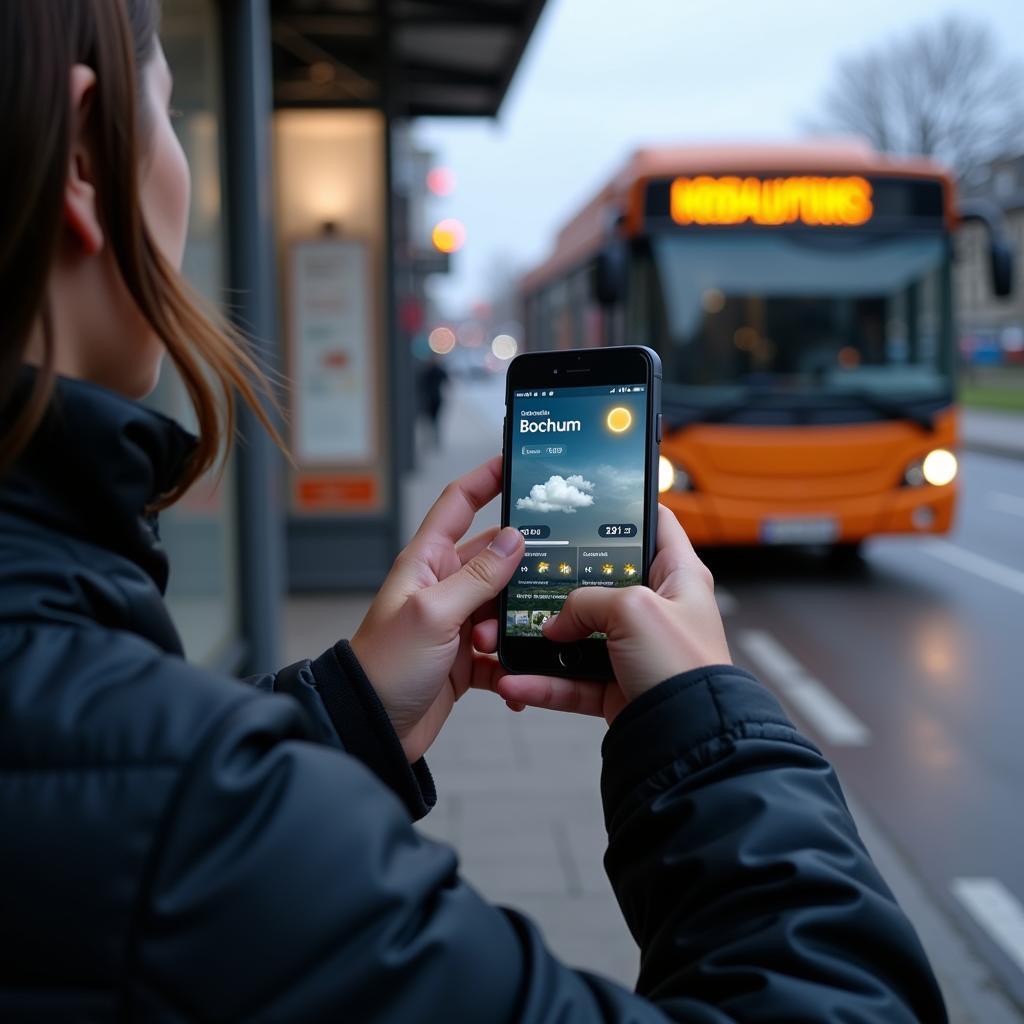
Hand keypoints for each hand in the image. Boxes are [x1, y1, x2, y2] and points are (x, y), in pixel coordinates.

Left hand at [351, 457, 522, 762]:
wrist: (371, 728)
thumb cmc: (384, 666)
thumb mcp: (434, 613)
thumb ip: (478, 575)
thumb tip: (514, 539)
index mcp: (427, 563)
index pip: (459, 504)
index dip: (486, 478)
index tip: (518, 463)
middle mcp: (442, 586)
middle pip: (494, 558)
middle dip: (519, 569)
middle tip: (550, 572)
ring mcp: (456, 622)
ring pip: (503, 605)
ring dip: (512, 623)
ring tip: (499, 642)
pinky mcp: (467, 658)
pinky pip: (502, 650)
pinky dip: (513, 663)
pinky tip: (517, 676)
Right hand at [478, 505, 730, 724]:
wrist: (689, 739)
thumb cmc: (685, 667)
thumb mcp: (633, 609)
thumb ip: (586, 601)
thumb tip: (557, 623)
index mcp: (677, 576)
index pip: (655, 524)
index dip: (626, 507)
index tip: (588, 501)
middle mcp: (656, 610)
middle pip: (600, 583)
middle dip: (561, 585)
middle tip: (528, 575)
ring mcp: (634, 650)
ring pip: (578, 636)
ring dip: (542, 641)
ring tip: (509, 635)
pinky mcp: (616, 687)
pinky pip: (570, 680)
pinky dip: (542, 682)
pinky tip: (516, 679)